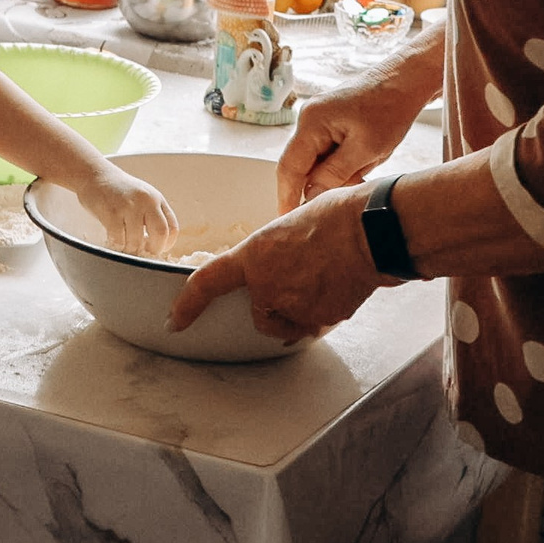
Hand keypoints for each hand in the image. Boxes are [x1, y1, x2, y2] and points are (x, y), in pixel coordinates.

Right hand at [80, 169, 177, 255]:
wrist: (94, 175)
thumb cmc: (117, 191)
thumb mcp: (141, 197)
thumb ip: (151, 216)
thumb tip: (155, 245)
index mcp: (156, 199)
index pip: (172, 228)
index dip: (166, 244)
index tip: (156, 249)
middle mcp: (146, 200)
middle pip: (160, 233)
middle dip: (153, 250)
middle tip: (143, 253)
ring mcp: (129, 205)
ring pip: (137, 241)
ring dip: (130, 250)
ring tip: (124, 246)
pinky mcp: (111, 212)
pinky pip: (118, 239)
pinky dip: (117, 245)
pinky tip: (113, 240)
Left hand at [169, 185, 385, 342]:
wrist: (369, 231)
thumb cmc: (335, 216)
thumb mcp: (289, 224)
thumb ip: (275, 252)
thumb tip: (281, 264)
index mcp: (254, 256)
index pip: (207, 283)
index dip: (187, 305)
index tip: (174, 321)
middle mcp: (267, 286)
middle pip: (258, 314)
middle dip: (271, 306)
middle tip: (298, 279)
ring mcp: (294, 307)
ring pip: (287, 324)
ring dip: (296, 312)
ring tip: (322, 281)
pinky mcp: (320, 320)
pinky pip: (313, 326)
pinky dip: (320, 316)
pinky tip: (336, 290)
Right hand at [276, 45, 440, 211]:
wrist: (407, 80)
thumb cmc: (390, 109)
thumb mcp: (365, 150)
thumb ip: (334, 175)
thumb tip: (310, 196)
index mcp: (311, 122)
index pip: (289, 167)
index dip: (287, 196)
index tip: (287, 221)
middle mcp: (308, 119)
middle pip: (300, 165)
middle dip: (315, 187)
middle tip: (330, 208)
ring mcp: (319, 120)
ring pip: (316, 161)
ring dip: (334, 176)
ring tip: (364, 172)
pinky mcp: (331, 123)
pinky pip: (326, 152)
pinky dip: (340, 166)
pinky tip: (364, 164)